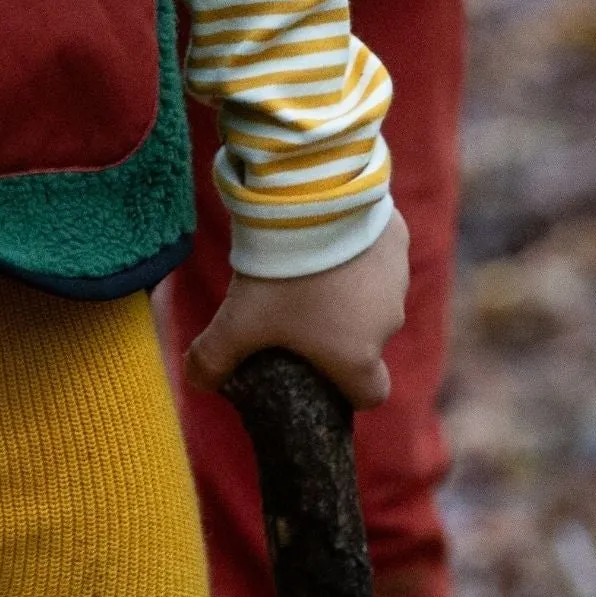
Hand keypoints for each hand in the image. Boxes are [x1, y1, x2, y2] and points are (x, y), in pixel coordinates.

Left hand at [184, 209, 409, 409]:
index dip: (344, 388)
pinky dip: (356, 250)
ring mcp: (397, 280)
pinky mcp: (397, 240)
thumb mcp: (238, 320)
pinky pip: (378, 253)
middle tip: (296, 307)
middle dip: (337, 330)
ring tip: (306, 264)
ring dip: (348, 287)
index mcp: (358, 357)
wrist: (308, 203)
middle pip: (365, 340)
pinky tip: (325, 232)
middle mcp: (387, 324)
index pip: (368, 393)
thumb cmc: (280, 274)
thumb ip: (214, 356)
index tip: (315, 370)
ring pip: (373, 296)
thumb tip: (198, 380)